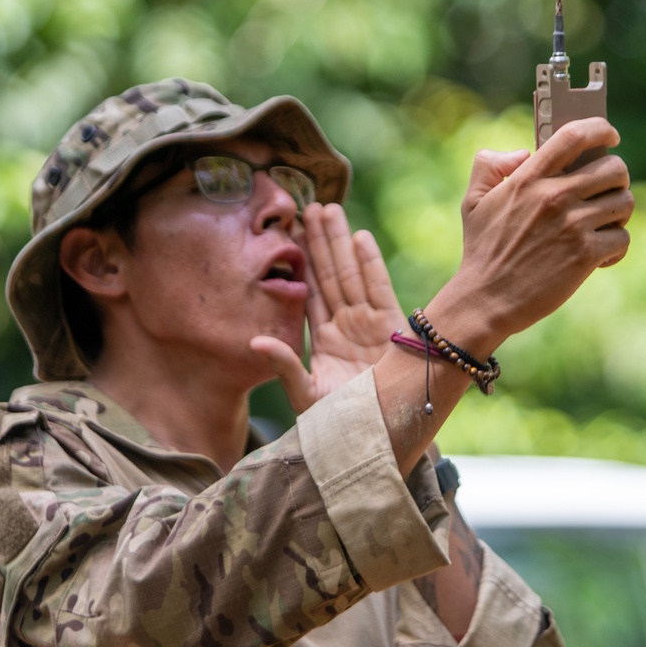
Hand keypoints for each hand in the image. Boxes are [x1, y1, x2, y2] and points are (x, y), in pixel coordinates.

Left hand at [250, 203, 402, 412]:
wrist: (380, 440)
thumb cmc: (341, 426)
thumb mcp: (305, 396)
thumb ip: (284, 365)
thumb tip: (254, 341)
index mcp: (324, 340)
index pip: (310, 291)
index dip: (301, 261)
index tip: (290, 231)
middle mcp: (347, 327)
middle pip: (330, 274)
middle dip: (321, 241)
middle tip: (311, 206)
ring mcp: (370, 325)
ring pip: (351, 274)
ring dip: (340, 242)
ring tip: (330, 210)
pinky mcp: (391, 328)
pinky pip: (379, 289)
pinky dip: (370, 264)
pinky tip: (360, 237)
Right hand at [430, 117, 632, 351]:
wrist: (486, 298)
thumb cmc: (481, 250)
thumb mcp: (472, 200)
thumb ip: (490, 165)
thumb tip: (522, 153)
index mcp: (528, 178)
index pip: (574, 135)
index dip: (600, 129)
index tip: (609, 136)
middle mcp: (554, 196)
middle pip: (614, 167)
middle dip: (616, 177)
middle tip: (604, 191)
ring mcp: (572, 225)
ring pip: (624, 201)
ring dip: (618, 212)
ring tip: (602, 224)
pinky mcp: (585, 255)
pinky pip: (622, 237)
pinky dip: (615, 246)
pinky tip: (598, 256)